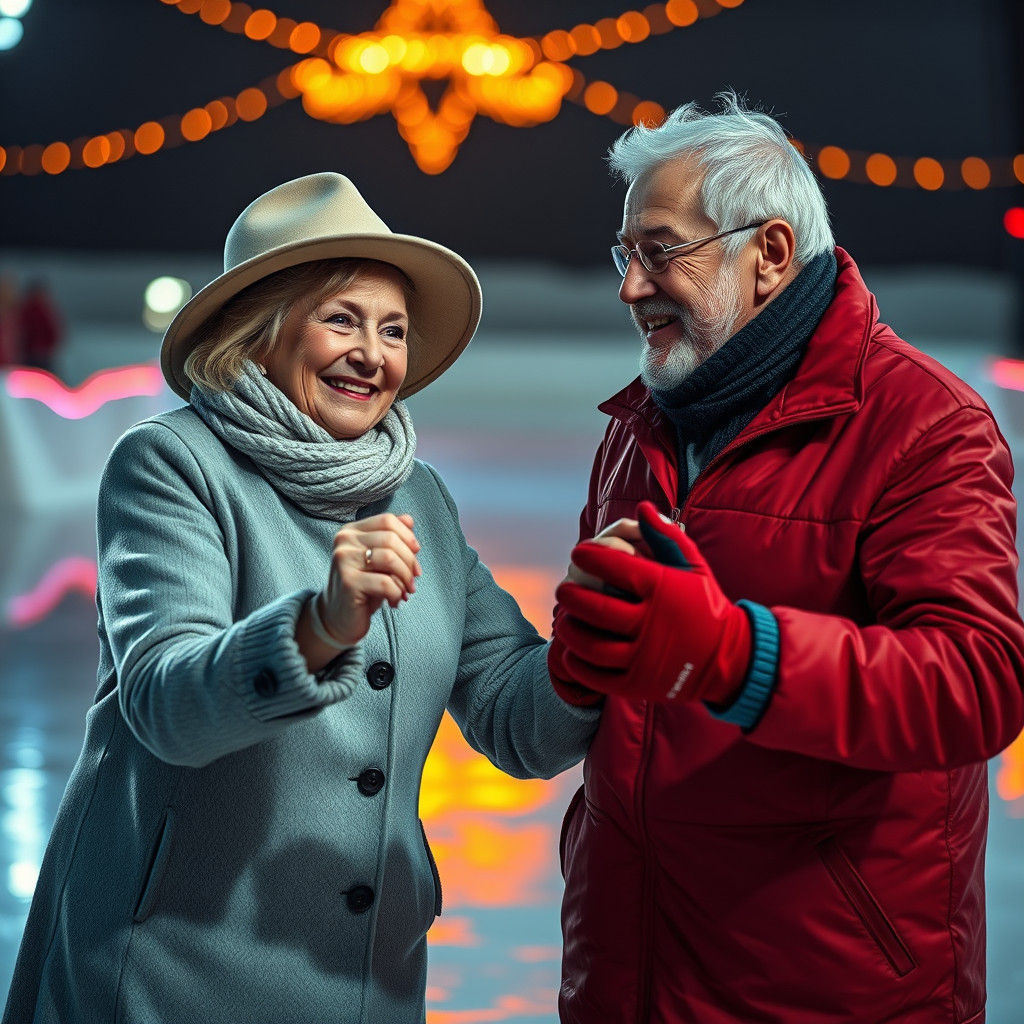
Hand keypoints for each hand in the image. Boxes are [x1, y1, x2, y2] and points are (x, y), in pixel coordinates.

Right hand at [318, 512, 421, 647]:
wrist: (339, 618)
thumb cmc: (364, 587)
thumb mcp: (380, 560)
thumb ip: (392, 539)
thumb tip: (409, 520)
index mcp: (351, 531)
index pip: (387, 520)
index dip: (408, 537)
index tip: (416, 555)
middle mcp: (344, 541)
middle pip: (391, 539)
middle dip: (410, 561)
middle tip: (414, 580)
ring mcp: (343, 560)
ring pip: (390, 558)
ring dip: (405, 578)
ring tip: (406, 591)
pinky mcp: (347, 581)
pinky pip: (385, 582)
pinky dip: (397, 593)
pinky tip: (394, 602)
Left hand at [554, 501, 750, 704]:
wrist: (732, 658)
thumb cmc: (705, 605)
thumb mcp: (694, 567)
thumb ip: (666, 537)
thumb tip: (642, 507)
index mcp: (663, 590)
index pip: (616, 567)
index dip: (590, 557)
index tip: (578, 553)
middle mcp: (652, 624)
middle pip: (596, 608)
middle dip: (571, 594)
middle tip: (562, 589)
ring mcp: (645, 657)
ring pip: (592, 644)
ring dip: (570, 628)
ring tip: (564, 617)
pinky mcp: (639, 684)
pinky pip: (597, 676)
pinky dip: (578, 662)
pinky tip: (572, 649)